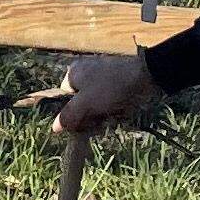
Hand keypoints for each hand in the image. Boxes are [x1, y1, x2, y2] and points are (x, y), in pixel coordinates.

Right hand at [24, 50, 156, 139]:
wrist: (146, 76)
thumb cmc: (111, 88)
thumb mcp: (86, 104)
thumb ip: (69, 116)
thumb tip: (54, 128)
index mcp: (73, 73)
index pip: (65, 100)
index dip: (74, 114)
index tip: (85, 122)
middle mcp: (84, 72)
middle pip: (80, 103)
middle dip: (91, 115)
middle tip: (102, 118)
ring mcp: (101, 76)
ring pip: (95, 104)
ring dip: (103, 114)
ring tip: (113, 113)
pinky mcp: (115, 81)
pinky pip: (108, 100)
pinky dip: (113, 108)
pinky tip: (121, 109)